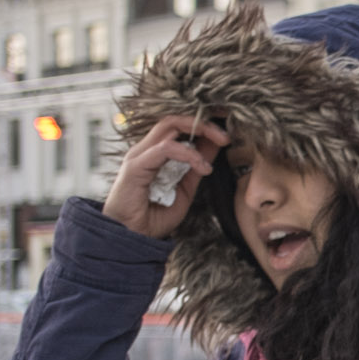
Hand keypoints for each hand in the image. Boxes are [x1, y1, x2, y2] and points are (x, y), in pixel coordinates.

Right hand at [104, 115, 229, 238]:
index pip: (177, 126)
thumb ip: (196, 167)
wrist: (131, 239)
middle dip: (204, 124)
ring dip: (199, 131)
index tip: (226, 134)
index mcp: (154, 154)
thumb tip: (214, 145)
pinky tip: (202, 167)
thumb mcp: (185, 189)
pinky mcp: (135, 166)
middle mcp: (145, 150)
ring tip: (220, 143)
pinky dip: (188, 154)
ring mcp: (139, 156)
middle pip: (174, 120)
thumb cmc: (153, 217)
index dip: (202, 125)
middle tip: (226, 136)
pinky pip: (165, 149)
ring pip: (169, 126)